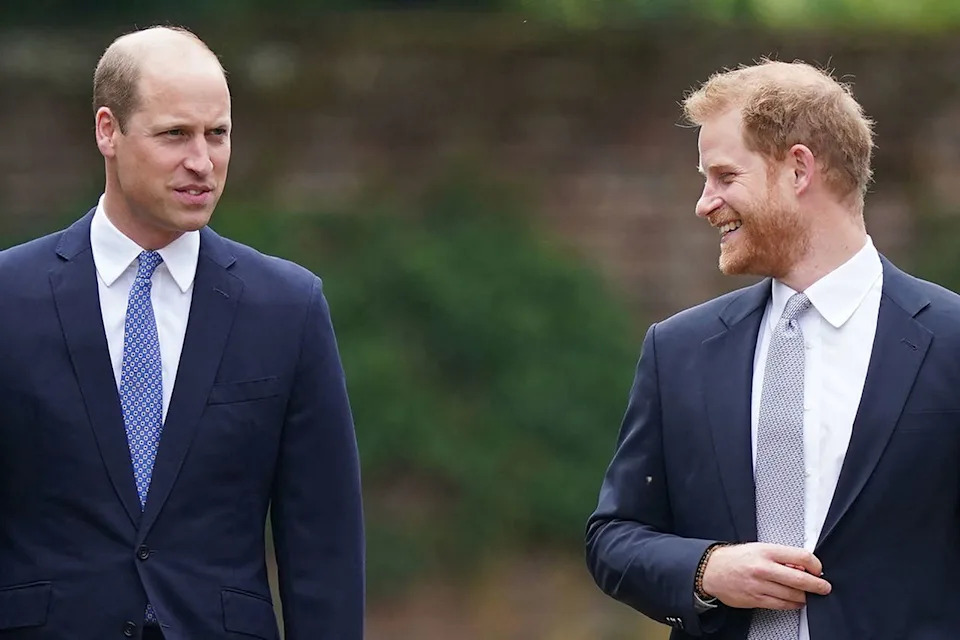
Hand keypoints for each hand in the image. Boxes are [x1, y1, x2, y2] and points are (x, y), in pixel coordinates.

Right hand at [700, 543, 831, 609]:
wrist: (711, 571)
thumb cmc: (735, 559)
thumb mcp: (758, 548)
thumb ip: (780, 556)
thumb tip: (801, 566)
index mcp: (766, 551)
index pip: (800, 556)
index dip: (815, 564)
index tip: (818, 569)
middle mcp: (764, 568)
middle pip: (800, 578)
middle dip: (817, 585)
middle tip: (824, 587)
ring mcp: (760, 585)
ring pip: (793, 595)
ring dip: (805, 596)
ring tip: (808, 594)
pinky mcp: (756, 599)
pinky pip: (781, 605)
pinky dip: (792, 604)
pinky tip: (795, 601)